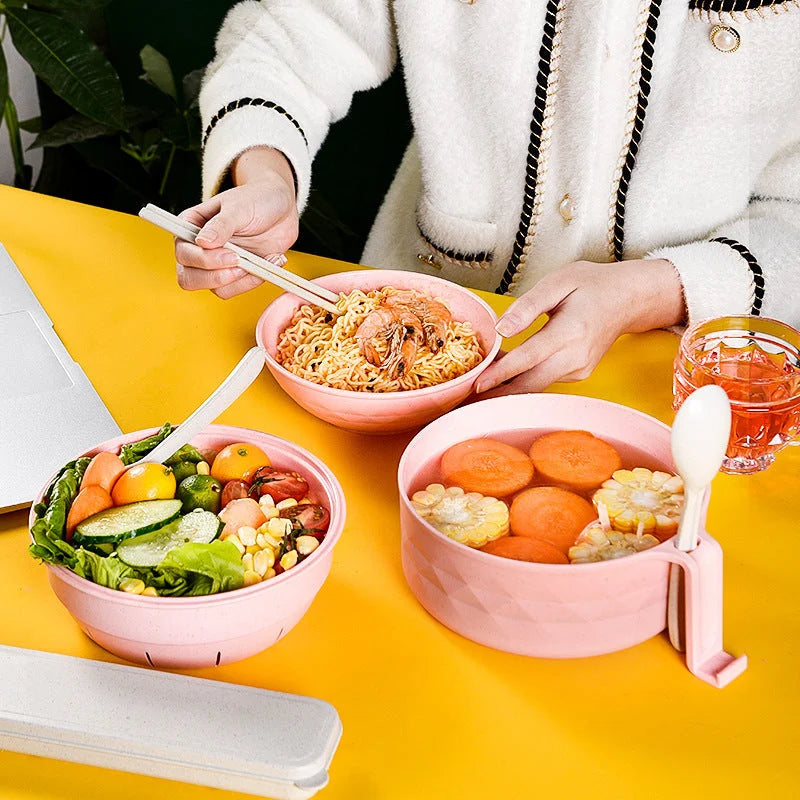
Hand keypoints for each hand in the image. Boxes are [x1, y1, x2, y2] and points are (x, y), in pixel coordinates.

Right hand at [174, 147, 298, 298]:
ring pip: (215, 288)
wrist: (282, 208)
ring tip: (263, 259)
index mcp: (190, 227)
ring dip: (242, 279)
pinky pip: (237, 289)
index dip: (202, 260)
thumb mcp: (239, 207)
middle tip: (243, 262)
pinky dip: (255, 280)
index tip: (230, 254)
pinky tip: (270, 261)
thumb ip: (221, 225)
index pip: (182, 253)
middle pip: (189, 278)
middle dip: (217, 276)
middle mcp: (198, 249)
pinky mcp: (236, 275)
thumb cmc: (256, 199)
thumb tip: (202, 242)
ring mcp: (217, 265)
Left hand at [475, 259, 685, 395]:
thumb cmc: (592, 285)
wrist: (628, 298)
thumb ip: (527, 306)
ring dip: (508, 386)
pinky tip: (505, 372)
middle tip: (468, 397)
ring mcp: (579, 369)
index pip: (528, 358)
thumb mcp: (558, 282)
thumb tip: (502, 329)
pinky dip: (524, 378)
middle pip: (530, 383)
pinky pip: (544, 380)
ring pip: (536, 384)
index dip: (501, 373)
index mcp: (570, 332)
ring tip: (479, 386)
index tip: (477, 384)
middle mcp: (576, 357)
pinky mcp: (578, 374)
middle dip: (498, 392)